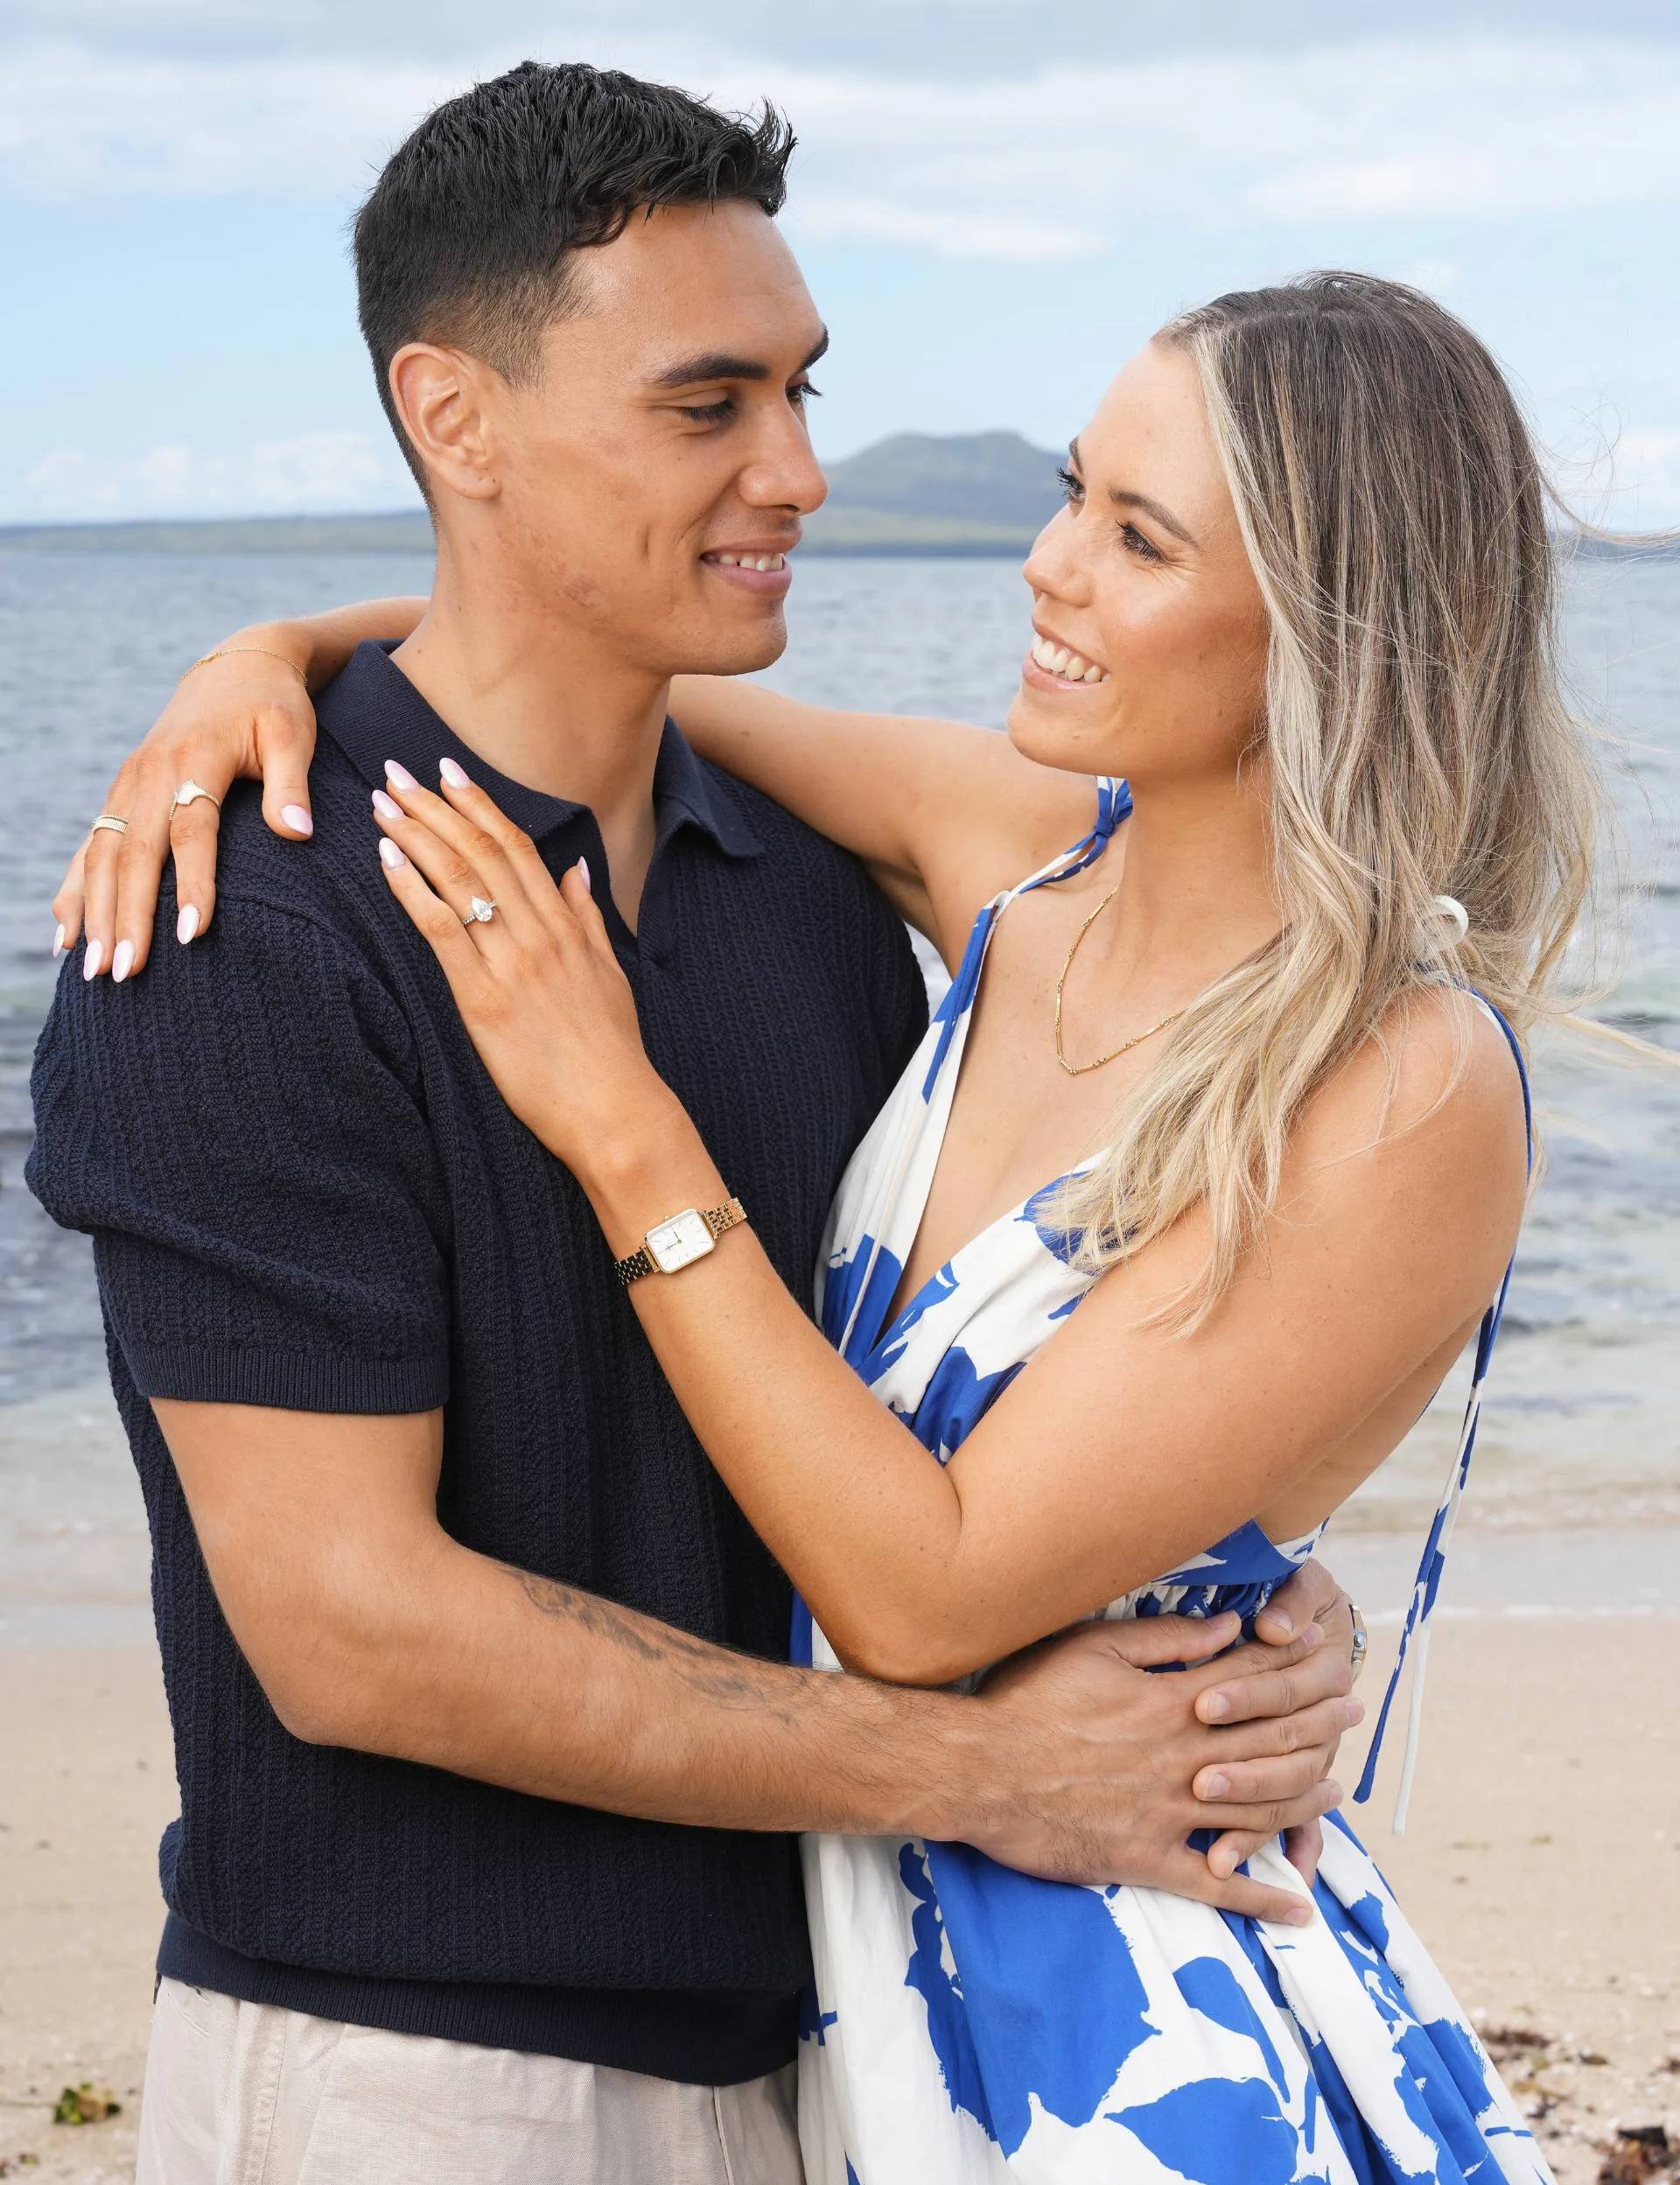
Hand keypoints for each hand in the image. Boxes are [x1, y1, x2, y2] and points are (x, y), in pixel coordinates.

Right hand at [54, 641, 317, 981]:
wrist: (240, 665)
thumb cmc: (275, 705)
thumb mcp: (293, 734)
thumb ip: (292, 784)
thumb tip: (297, 833)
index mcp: (195, 757)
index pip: (191, 830)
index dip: (192, 884)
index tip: (191, 937)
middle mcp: (151, 771)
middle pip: (135, 852)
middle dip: (127, 915)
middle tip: (123, 972)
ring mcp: (130, 782)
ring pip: (104, 854)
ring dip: (95, 912)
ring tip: (92, 970)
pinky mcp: (123, 791)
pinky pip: (93, 846)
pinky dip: (77, 890)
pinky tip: (67, 934)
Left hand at [373, 761, 676, 1175]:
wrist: (614, 1108)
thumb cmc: (612, 1050)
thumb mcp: (609, 974)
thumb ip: (587, 918)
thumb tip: (576, 871)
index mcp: (565, 925)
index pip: (517, 846)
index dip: (479, 804)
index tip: (448, 771)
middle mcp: (538, 932)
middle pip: (480, 850)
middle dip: (434, 806)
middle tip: (396, 771)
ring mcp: (511, 962)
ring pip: (459, 878)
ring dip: (416, 833)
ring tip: (382, 802)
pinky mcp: (483, 999)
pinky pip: (441, 929)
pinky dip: (411, 888)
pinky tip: (387, 859)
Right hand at [959, 1611, 1353, 1923]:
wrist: (979, 1770)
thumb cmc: (1028, 1699)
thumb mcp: (1092, 1646)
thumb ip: (1165, 1639)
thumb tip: (1229, 1627)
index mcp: (1172, 1702)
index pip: (1250, 1681)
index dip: (1292, 1665)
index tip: (1323, 1653)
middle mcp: (1184, 1758)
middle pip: (1270, 1741)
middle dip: (1317, 1725)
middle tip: (1351, 1714)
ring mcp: (1171, 1814)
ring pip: (1259, 1811)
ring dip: (1305, 1802)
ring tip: (1335, 1793)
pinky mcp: (1148, 1860)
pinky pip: (1216, 1886)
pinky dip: (1260, 1899)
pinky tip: (1296, 1908)